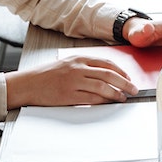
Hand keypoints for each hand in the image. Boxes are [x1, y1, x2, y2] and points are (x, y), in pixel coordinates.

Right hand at [5, 56, 135, 108]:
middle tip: (133, 89)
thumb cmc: (47, 75)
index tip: (129, 78)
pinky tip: (109, 103)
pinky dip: (103, 101)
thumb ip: (85, 67)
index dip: (121, 71)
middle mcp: (77, 68)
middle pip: (109, 74)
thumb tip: (107, 76)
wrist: (27, 84)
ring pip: (102, 87)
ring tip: (123, 98)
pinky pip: (92, 98)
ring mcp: (73, 82)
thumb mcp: (67, 64)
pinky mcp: (69, 95)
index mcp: (78, 58)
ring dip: (116, 93)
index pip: (106, 63)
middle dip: (125, 83)